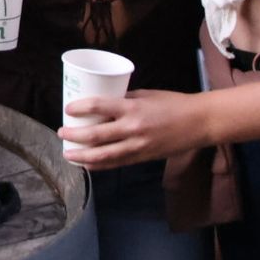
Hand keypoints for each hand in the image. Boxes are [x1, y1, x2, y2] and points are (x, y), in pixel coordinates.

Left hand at [58, 89, 210, 169]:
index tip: (67, 109)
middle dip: (74, 136)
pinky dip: (99, 165)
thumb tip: (103, 103)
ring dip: (82, 156)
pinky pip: (116, 163)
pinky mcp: (142, 157)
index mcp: (132, 107)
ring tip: (68, 153)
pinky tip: (87, 164)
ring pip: (103, 155)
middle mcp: (132, 128)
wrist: (198, 123)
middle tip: (61, 133)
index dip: (79, 108)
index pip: (98, 106)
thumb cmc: (172, 103)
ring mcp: (137, 146)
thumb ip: (124, 99)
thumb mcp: (146, 94)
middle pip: (96, 135)